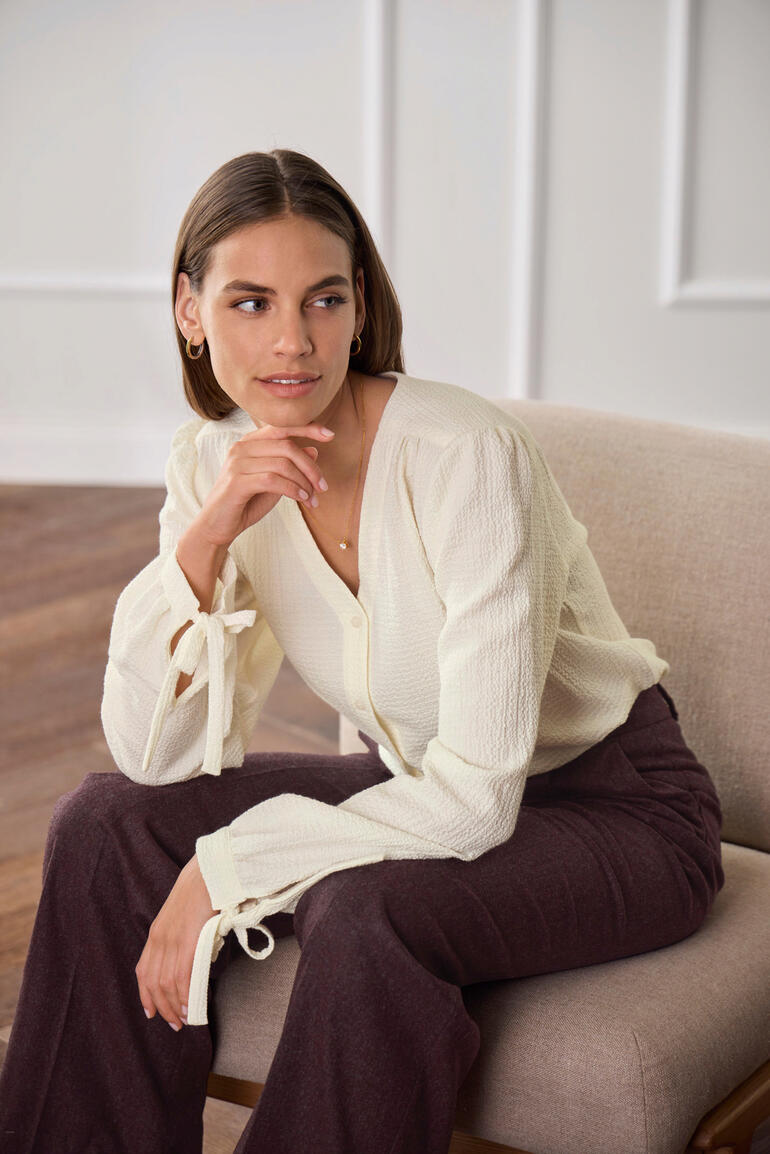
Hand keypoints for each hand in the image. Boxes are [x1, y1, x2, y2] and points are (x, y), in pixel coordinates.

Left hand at [135, 854, 218, 1029]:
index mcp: (156, 932)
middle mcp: (159, 938)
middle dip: (163, 1007)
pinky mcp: (188, 940)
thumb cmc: (203, 890)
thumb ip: (181, 936)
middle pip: (154, 983)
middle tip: (174, 1024)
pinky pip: (183, 975)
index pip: (143, 971)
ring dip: (175, 1006)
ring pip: (167, 984)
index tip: (151, 1012)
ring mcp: (173, 939)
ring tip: (185, 1020)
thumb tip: (191, 960)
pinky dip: (185, 995)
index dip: (145, 995)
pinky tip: (191, 1006)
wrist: (210, 870)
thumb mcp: (183, 915)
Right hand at [193, 422, 334, 548]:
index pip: (282, 428)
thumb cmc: (245, 502)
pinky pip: (273, 480)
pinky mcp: (236, 481)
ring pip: (283, 464)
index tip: (330, 435)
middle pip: (287, 446)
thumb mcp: (274, 482)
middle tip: (323, 486)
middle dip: (310, 467)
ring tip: (313, 499)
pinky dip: (293, 489)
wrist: (217, 525)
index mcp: (250, 442)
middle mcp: (241, 447)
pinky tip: (302, 499)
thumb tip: (315, 451)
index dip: (307, 428)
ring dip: (304, 483)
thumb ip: (290, 466)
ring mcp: (237, 463)